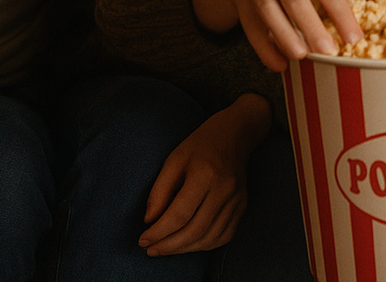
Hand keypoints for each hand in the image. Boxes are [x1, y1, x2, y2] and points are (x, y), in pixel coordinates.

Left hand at [140, 101, 264, 255]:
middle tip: (151, 250)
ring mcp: (237, 200)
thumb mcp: (173, 159)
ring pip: (210, 238)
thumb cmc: (199, 145)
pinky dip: (204, 245)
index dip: (159, 232)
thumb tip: (149, 221)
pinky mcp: (243, 206)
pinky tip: (188, 244)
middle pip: (195, 230)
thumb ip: (159, 191)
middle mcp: (224, 189)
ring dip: (185, 249)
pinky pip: (224, 236)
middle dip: (169, 245)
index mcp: (205, 174)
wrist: (235, 134)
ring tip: (166, 248)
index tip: (143, 240)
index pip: (179, 214)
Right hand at [196, 0, 361, 71]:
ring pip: (270, 14)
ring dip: (287, 38)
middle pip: (296, 1)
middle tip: (329, 51)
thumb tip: (353, 34)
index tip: (354, 38)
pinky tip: (281, 65)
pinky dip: (266, 50)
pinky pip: (253, 30)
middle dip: (313, 27)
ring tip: (303, 56)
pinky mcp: (242, 6)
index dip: (341, 14)